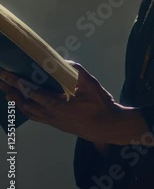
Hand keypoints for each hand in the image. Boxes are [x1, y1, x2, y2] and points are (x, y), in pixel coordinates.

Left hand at [0, 62, 118, 141]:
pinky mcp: (58, 126)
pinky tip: (27, 105)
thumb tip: (62, 62)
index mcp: (56, 104)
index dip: (16, 82)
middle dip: (10, 92)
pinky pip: (37, 117)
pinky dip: (27, 109)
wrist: (109, 126)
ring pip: (29, 113)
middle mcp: (51, 115)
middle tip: (0, 82)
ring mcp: (54, 122)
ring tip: (7, 93)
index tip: (5, 74)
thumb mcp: (90, 83)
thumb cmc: (100, 105)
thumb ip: (75, 71)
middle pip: (24, 104)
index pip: (30, 91)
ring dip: (17, 102)